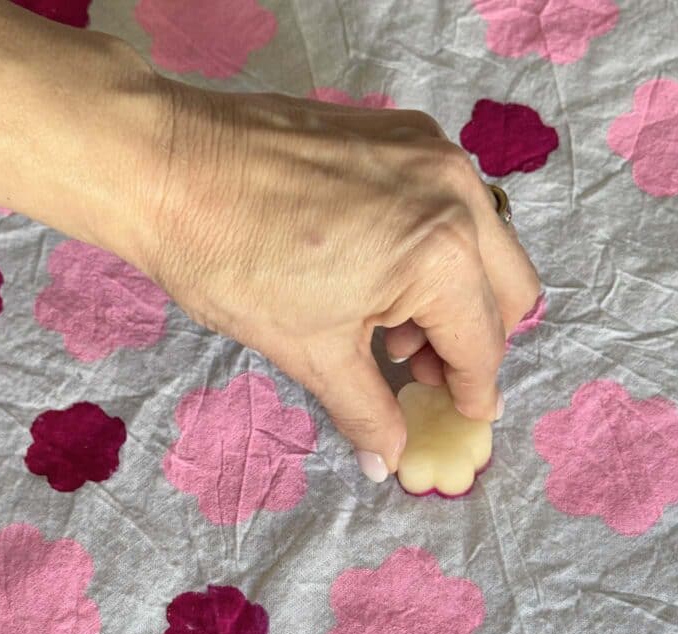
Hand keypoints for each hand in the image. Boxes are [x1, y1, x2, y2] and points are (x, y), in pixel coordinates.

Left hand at [137, 83, 540, 479]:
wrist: (167, 167)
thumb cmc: (234, 261)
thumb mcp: (310, 351)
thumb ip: (366, 410)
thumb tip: (390, 457)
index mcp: (441, 253)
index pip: (484, 342)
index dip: (474, 391)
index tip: (463, 415)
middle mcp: (455, 192)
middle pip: (510, 289)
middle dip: (475, 342)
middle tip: (423, 371)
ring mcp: (431, 152)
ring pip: (485, 242)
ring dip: (456, 295)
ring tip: (391, 325)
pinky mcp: (402, 132)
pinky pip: (450, 203)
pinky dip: (435, 246)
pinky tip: (378, 271)